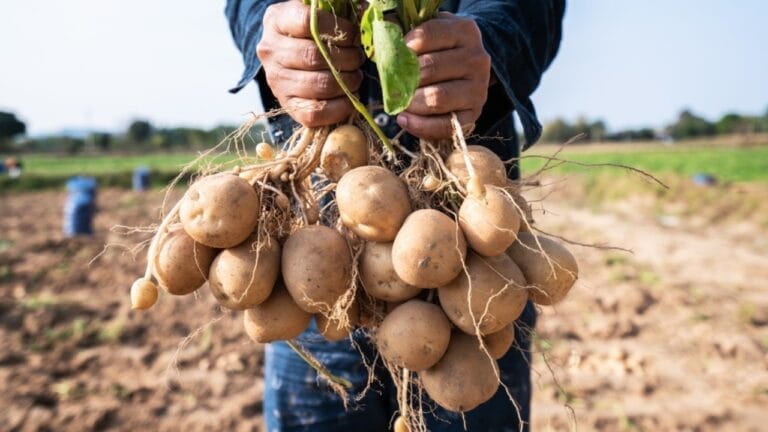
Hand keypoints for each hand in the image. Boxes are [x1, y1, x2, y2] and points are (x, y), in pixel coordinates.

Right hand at [257, 1, 363, 126]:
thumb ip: (337, 12)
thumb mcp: (317, 16)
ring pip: (320, 85)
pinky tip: (348, 98)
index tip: (354, 36)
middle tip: (358, 59)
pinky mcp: (287, 106)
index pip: (308, 22)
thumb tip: (366, 11)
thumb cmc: (309, 35)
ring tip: (354, 77)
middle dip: (348, 59)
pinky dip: (340, 107)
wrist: (287, 59)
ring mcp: (277, 81)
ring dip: (347, 82)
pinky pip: (316, 112)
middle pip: (315, 56)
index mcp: (277, 21)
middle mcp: (271, 51)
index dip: (339, 30)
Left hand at [397, 14, 491, 139]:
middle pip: (429, 68)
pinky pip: (444, 125)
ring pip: (437, 98)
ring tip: (401, 101)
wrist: (465, 71)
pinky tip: (404, 118)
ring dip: (411, 102)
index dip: (403, 47)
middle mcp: (477, 58)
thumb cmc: (439, 50)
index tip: (394, 55)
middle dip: (403, 79)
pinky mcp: (474, 114)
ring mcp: (478, 88)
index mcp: (464, 31)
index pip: (426, 36)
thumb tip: (383, 37)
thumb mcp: (427, 33)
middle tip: (392, 84)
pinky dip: (419, 125)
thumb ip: (405, 32)